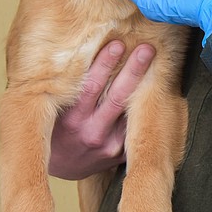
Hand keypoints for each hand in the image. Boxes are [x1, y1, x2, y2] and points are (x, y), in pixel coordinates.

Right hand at [49, 41, 151, 179]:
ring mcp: (109, 145)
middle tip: (147, 49)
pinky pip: (136, 128)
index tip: (117, 44)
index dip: (104, 65)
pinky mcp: (121, 154)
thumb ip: (69, 90)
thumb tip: (82, 52)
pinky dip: (146, 109)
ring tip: (157, 65)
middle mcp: (91, 132)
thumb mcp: (53, 111)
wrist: (60, 167)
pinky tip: (158, 90)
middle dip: (133, 71)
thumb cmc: (57, 129)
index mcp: (71, 120)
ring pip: (130, 111)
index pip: (90, 88)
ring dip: (144, 86)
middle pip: (117, 97)